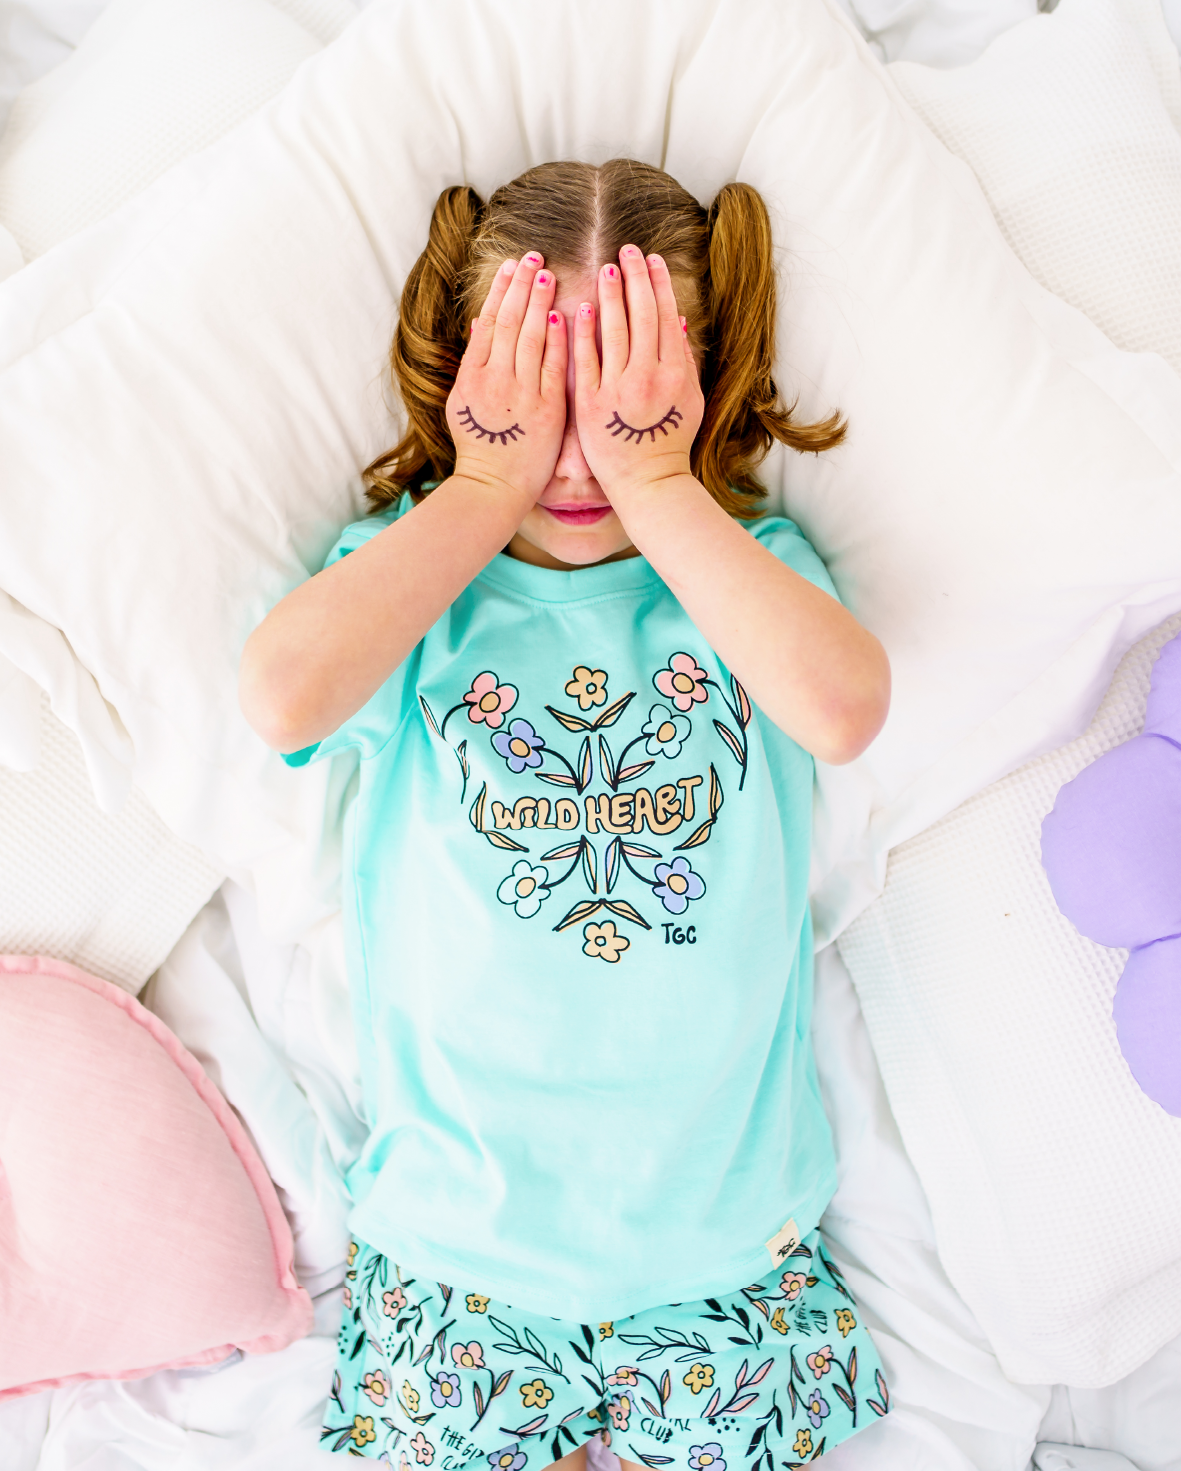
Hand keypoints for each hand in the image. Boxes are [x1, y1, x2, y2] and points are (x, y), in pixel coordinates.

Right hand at [447, 253, 566, 501]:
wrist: (494, 488)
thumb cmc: (480, 447)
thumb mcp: (461, 403)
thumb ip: (471, 363)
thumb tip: (478, 323)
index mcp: (472, 376)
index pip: (490, 321)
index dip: (502, 290)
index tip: (512, 265)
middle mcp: (495, 380)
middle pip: (510, 321)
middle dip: (522, 285)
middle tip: (534, 255)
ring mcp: (521, 393)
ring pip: (531, 337)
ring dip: (540, 302)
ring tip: (548, 273)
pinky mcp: (546, 409)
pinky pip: (553, 367)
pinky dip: (557, 340)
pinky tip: (564, 314)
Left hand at [572, 246, 703, 497]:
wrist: (647, 484)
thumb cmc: (670, 444)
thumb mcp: (691, 402)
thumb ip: (686, 362)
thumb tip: (680, 323)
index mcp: (674, 374)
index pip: (666, 317)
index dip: (659, 284)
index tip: (653, 259)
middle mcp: (647, 376)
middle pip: (641, 315)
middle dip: (635, 277)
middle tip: (627, 250)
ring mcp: (618, 389)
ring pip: (613, 330)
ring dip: (610, 295)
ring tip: (605, 268)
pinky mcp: (591, 403)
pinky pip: (586, 360)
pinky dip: (584, 332)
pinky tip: (580, 307)